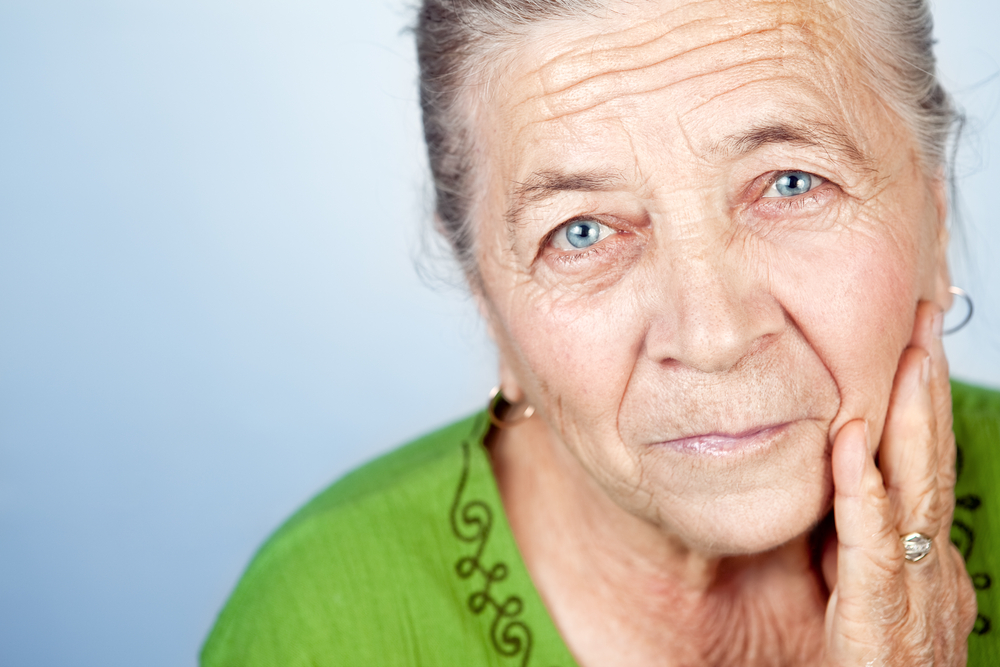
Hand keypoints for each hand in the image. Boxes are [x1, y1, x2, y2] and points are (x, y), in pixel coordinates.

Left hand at [822, 301, 977, 665]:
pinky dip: (864, 492)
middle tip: (925, 320)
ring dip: (909, 421)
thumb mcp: (865, 594)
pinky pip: (873, 547)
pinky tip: (853, 444)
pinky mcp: (879, 619)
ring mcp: (915, 594)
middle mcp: (933, 570)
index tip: (915, 343)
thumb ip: (856, 544)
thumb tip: (839, 484)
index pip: (924, 467)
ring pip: (915, 491)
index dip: (921, 405)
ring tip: (907, 358)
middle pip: (929, 463)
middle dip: (927, 389)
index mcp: (928, 562)